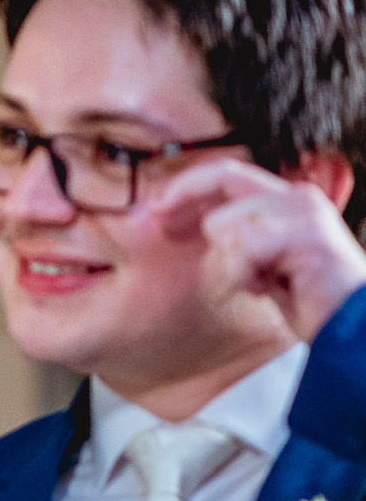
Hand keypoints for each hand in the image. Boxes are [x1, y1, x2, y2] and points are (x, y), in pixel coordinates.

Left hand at [158, 159, 365, 342]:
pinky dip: (246, 274)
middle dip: (183, 194)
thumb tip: (190, 223)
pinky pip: (244, 246)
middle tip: (158, 220)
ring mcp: (304, 211)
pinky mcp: (306, 233)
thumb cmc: (309, 301)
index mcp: (286, 200)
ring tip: (262, 282)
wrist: (349, 328)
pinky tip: (270, 288)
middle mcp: (297, 196)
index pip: (228, 173)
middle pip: (225, 175)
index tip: (155, 206)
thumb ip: (235, 239)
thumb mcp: (260, 264)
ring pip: (226, 222)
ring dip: (232, 262)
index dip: (187, 185)